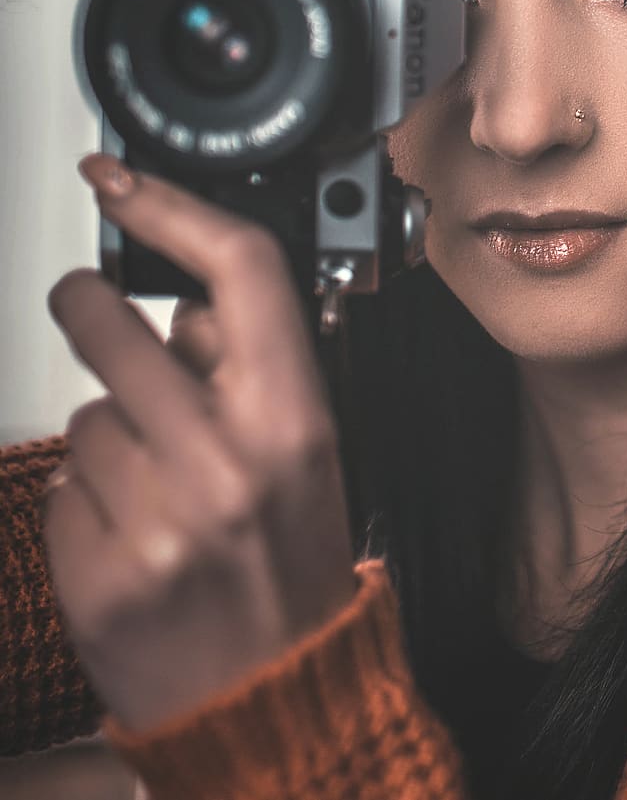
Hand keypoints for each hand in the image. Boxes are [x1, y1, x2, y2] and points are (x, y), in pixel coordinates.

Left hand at [43, 152, 357, 733]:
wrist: (276, 704)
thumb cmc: (292, 569)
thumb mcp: (307, 453)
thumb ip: (254, 369)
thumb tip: (190, 304)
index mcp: (292, 419)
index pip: (239, 271)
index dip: (171, 207)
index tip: (118, 180)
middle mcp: (226, 462)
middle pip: (115, 323)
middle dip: (89, 309)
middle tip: (89, 311)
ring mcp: (158, 522)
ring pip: (84, 415)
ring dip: (105, 433)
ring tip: (154, 485)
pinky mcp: (98, 576)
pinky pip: (62, 487)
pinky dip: (85, 500)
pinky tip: (132, 534)